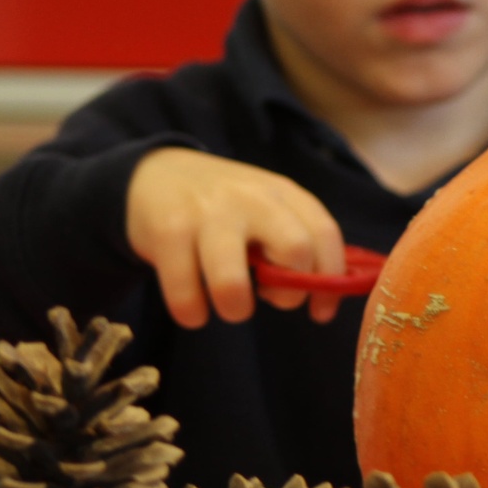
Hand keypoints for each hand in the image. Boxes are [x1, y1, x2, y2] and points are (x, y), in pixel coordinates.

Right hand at [127, 148, 345, 327]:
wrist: (157, 173)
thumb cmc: (224, 206)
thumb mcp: (266, 209)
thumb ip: (294, 241)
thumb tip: (322, 297)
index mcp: (284, 193)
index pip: (325, 235)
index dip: (330, 281)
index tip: (320, 313)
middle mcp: (252, 199)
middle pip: (295, 250)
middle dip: (290, 293)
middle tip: (271, 301)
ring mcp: (209, 214)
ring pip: (232, 281)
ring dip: (236, 309)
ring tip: (231, 308)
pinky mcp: (168, 231)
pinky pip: (184, 291)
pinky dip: (192, 313)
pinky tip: (194, 311)